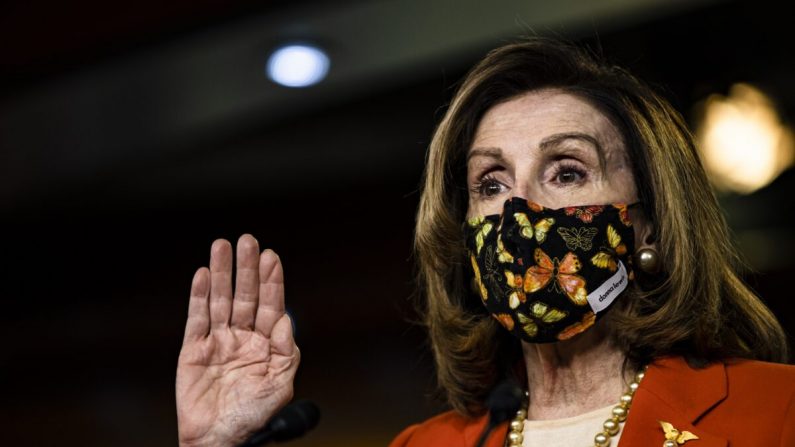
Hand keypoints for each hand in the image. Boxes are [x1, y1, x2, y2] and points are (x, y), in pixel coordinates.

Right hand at [176, 235, 299, 446]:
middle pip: (245, 295)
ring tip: (221, 246)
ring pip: (220, 300)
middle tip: (247, 241)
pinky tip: (201, 274)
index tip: (271, 257)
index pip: (271, 305)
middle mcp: (242, 338)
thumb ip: (287, 352)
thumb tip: (287, 320)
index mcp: (266, 344)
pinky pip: (196, 319)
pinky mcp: (193, 350)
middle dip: (246, 268)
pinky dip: (197, 296)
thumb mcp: (281, 385)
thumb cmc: (254, 418)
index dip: (271, 281)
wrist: (220, 441)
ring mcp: (218, 342)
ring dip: (221, 273)